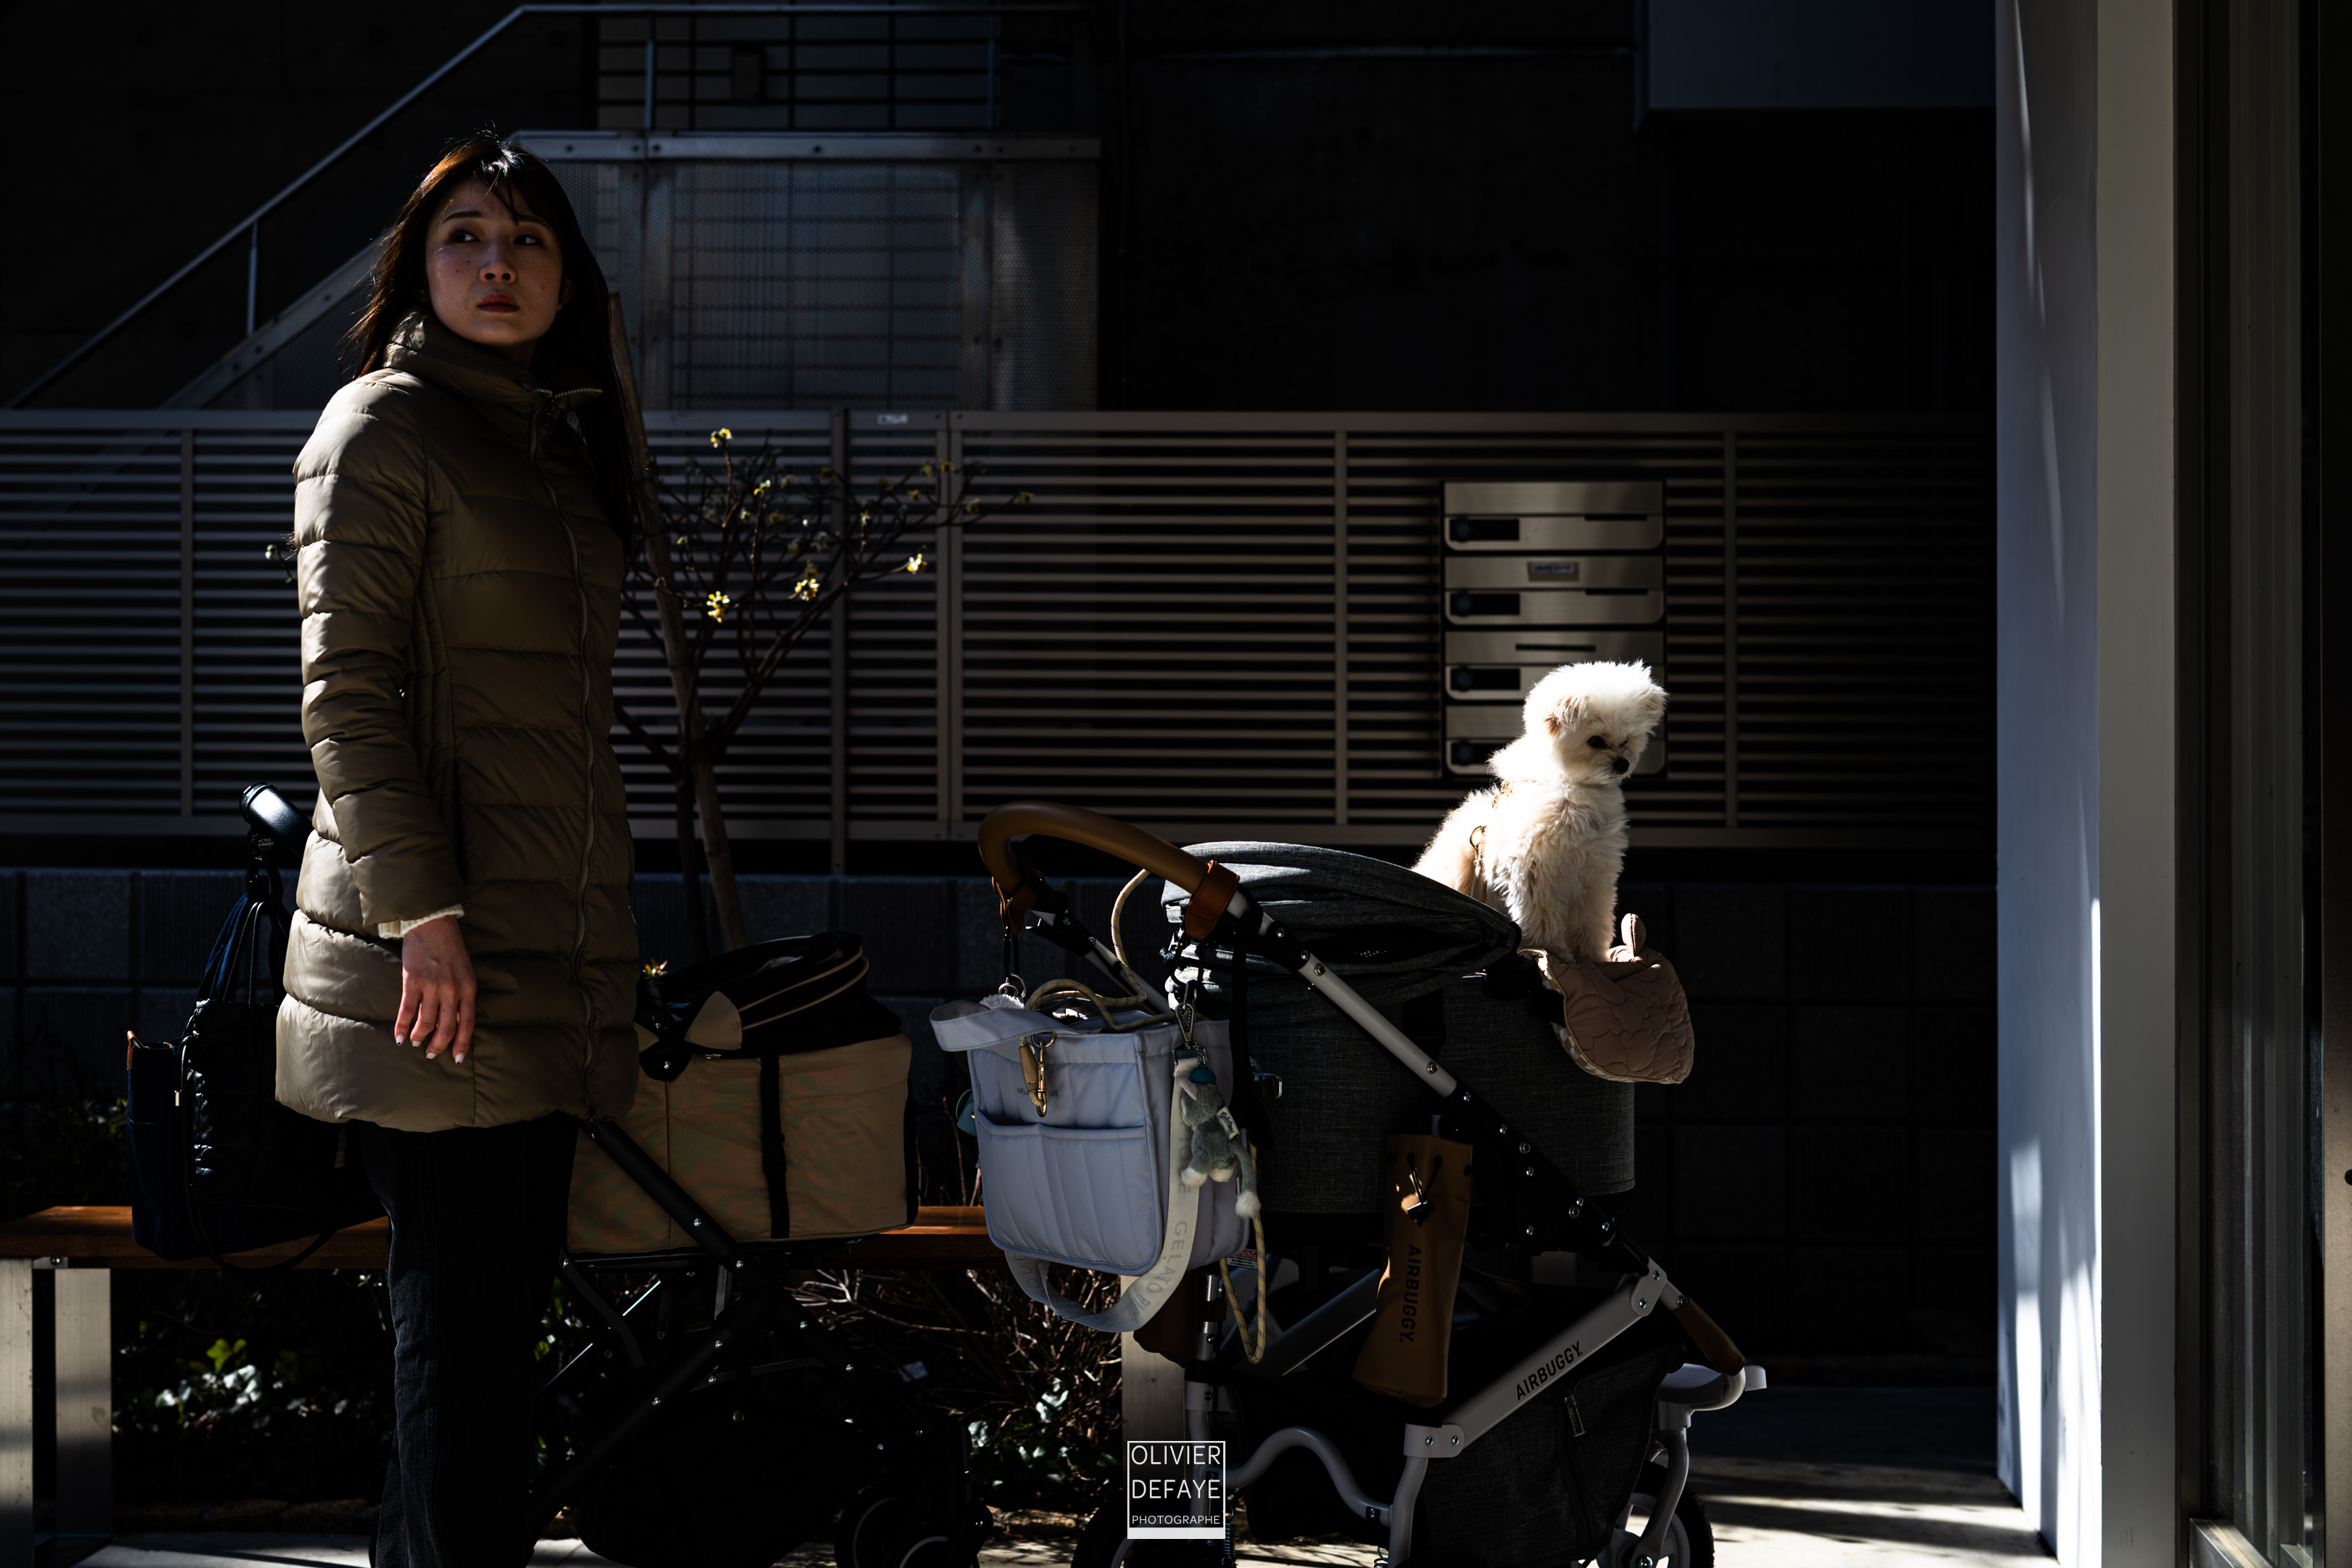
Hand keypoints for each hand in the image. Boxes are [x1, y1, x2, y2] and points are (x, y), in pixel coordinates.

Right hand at [395, 915, 475, 1062]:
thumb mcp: (465, 971)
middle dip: (438, 1045)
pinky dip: (402, 1026)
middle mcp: (452, 990)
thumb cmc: (450, 948)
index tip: (457, 1058)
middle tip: (431, 1054)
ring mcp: (432, 986)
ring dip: (419, 1037)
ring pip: (426, 1023)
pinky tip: (398, 1036)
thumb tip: (456, 1020)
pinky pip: (407, 1010)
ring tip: (414, 1043)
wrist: (433, 924)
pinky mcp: (413, 981)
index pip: (467, 1023)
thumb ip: (462, 994)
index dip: (462, 1043)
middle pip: (446, 1027)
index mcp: (469, 988)